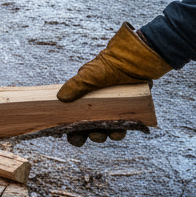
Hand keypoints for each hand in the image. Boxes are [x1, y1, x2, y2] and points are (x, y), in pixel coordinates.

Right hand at [59, 23, 171, 145]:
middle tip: (85, 136)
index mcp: (84, 96)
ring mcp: (113, 108)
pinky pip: (123, 127)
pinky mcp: (129, 111)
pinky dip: (120, 132)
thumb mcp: (88, 75)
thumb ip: (74, 86)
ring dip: (101, 135)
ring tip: (101, 135)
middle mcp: (98, 104)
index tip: (63, 134)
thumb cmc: (109, 65)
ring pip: (105, 129)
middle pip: (87, 126)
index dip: (67, 126)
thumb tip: (60, 98)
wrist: (135, 60)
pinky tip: (118, 132)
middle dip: (84, 134)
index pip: (72, 115)